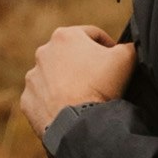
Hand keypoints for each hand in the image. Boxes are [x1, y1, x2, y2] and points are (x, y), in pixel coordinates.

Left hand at [19, 26, 136, 138]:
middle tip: (100, 79)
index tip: (115, 58)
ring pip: (54, 76)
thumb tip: (129, 47)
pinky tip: (69, 109)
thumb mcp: (126, 58)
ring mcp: (33, 77)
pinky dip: (54, 102)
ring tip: (83, 96)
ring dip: (67, 82)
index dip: (108, 45)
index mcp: (65, 36)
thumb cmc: (101, 86)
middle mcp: (43, 52)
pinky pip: (43, 98)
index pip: (92, 34)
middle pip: (70, 55)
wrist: (79, 123)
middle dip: (84, 64)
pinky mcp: (27, 100)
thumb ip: (129, 46)